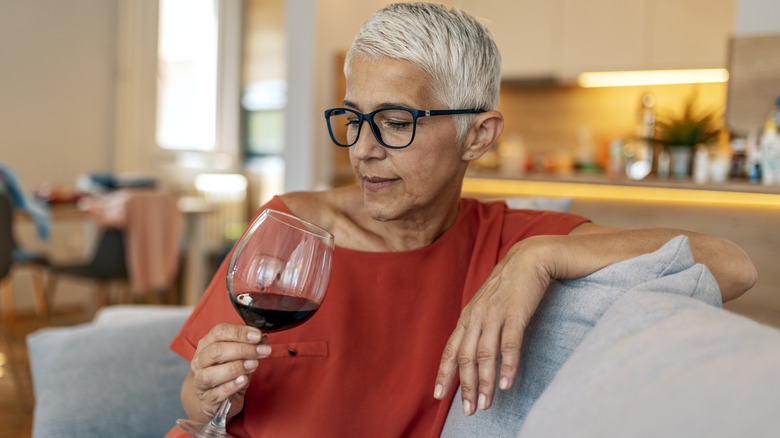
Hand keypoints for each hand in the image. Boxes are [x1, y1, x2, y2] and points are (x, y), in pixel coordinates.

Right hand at [187, 323, 271, 421]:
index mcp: (206, 345)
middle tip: (262, 351)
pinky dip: (231, 386)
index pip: (219, 332)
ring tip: (254, 365)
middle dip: (242, 349)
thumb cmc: (228, 373)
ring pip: (211, 374)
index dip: (239, 332)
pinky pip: (216, 393)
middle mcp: (199, 362)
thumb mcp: (240, 358)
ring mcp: (199, 382)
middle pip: (216, 351)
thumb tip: (263, 340)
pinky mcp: (206, 400)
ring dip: (236, 367)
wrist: (217, 400)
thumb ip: (250, 347)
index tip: (258, 336)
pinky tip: (243, 380)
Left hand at [434, 240, 551, 415]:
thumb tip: (472, 356)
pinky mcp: (515, 313)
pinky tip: (507, 384)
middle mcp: (476, 317)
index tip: (439, 396)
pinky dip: (507, 365)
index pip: (451, 350)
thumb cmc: (508, 287)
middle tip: (469, 410)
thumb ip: (478, 329)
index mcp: (467, 317)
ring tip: (486, 404)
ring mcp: (495, 314)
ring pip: (485, 354)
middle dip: (466, 387)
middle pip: (466, 357)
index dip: (444, 374)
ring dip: (485, 382)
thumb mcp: (486, 306)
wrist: (529, 259)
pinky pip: (509, 343)